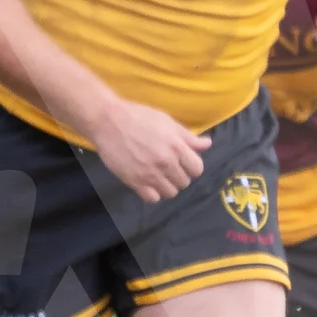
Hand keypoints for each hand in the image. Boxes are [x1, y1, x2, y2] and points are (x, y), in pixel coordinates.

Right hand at [89, 99, 210, 203]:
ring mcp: (150, 174)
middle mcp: (166, 162)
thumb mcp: (167, 121)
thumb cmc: (139, 117)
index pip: (197, 169)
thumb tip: (208, 144)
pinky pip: (152, 198)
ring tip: (158, 176)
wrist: (108, 121)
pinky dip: (152, 193)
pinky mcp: (134, 182)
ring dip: (167, 186)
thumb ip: (188, 137)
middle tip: (168, 167)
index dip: (192, 166)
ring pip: (170, 193)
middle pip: (184, 182)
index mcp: (176, 146)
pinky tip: (147, 183)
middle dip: (179, 175)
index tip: (183, 162)